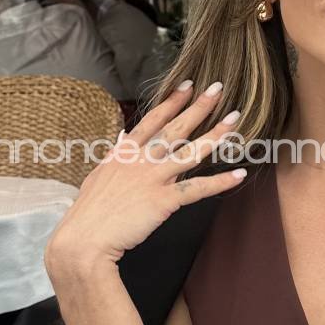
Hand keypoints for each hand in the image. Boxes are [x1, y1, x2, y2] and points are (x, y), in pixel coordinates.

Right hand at [44, 81, 245, 279]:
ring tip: (235, 119)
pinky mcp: (163, 200)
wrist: (85, 239)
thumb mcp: (98, 176)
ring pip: (191, 152)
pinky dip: (220, 182)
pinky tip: (239, 175)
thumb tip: (122, 139)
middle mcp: (140, 161)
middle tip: (218, 88)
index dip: (172, 102)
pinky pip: (198, 189)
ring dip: (216, 134)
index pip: (152, 120)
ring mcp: (152, 179)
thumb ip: (114, 156)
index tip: (188, 86)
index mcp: (124, 153)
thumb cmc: (89, 213)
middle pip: (176, 128)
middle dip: (199, 107)